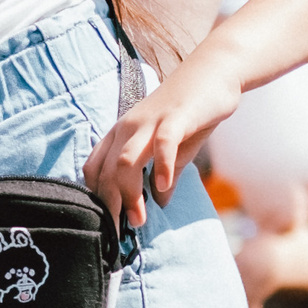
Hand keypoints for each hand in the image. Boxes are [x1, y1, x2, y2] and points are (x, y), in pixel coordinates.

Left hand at [83, 42, 241, 231]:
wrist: (214, 72)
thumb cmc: (191, 111)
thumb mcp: (175, 148)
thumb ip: (165, 175)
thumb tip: (159, 203)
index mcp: (121, 134)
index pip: (94, 169)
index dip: (96, 200)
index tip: (106, 227)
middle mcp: (128, 127)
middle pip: (106, 171)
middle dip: (109, 206)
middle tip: (117, 235)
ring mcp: (150, 120)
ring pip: (125, 162)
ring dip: (129, 195)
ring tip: (138, 219)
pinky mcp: (175, 117)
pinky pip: (162, 144)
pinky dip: (161, 168)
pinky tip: (163, 189)